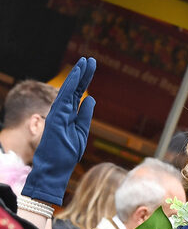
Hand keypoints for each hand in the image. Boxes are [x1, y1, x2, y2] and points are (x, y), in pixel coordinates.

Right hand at [21, 57, 96, 205]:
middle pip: (74, 89)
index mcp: (69, 115)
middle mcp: (62, 111)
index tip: (91, 68)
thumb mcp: (81, 132)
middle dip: (83, 74)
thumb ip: (85, 115)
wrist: (55, 168)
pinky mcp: (56, 118)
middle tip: (91, 60)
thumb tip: (91, 99)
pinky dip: (71, 87)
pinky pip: (64, 99)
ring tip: (86, 63)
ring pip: (68, 90)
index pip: (78, 94)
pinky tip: (77, 76)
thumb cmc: (66, 153)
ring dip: (77, 76)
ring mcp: (58, 114)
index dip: (84, 81)